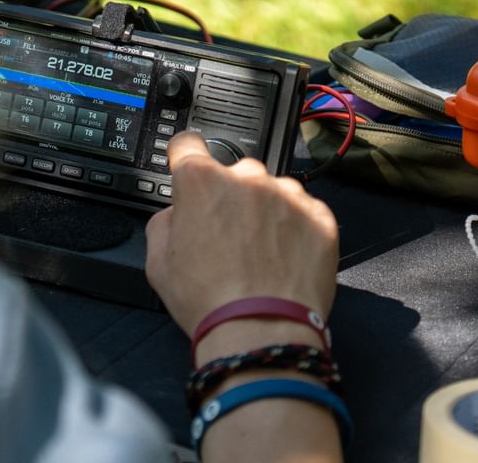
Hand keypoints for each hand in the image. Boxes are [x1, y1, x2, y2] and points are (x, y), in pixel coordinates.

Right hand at [145, 132, 338, 341]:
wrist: (261, 332)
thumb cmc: (208, 300)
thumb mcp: (157, 261)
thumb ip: (165, 220)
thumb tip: (180, 212)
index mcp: (201, 181)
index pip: (188, 144)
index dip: (185, 156)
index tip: (189, 163)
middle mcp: (246, 177)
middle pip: (234, 172)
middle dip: (229, 196)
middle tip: (227, 235)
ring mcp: (287, 195)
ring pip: (272, 191)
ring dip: (264, 211)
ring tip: (260, 254)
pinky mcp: (319, 216)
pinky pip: (303, 211)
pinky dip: (294, 228)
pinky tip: (283, 259)